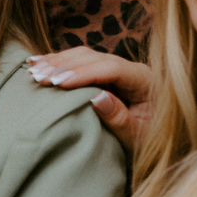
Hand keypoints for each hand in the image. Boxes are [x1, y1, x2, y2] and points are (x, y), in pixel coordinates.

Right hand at [28, 48, 153, 154]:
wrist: (161, 140)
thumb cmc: (148, 141)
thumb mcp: (137, 136)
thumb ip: (120, 118)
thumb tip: (97, 97)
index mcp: (144, 79)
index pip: (111, 68)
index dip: (83, 73)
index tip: (58, 82)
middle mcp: (131, 68)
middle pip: (94, 58)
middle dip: (64, 66)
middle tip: (38, 78)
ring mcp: (118, 68)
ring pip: (84, 56)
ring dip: (57, 63)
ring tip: (34, 72)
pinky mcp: (106, 73)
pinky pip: (80, 61)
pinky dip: (59, 62)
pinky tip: (39, 63)